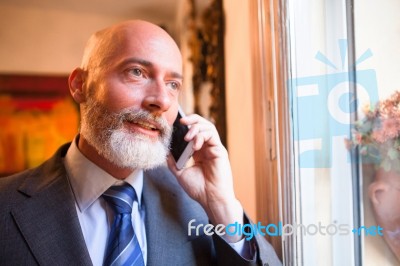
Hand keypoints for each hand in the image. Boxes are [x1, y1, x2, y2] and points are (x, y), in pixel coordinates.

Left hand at [167, 114, 243, 242]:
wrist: (210, 199)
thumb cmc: (198, 189)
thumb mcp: (180, 173)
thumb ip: (173, 161)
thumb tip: (165, 150)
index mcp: (199, 152)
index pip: (194, 132)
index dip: (186, 125)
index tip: (175, 124)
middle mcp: (207, 148)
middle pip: (202, 125)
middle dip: (192, 119)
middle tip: (181, 121)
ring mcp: (214, 148)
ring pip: (208, 127)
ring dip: (196, 128)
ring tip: (187, 137)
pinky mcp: (220, 151)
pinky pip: (212, 135)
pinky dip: (202, 136)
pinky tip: (195, 145)